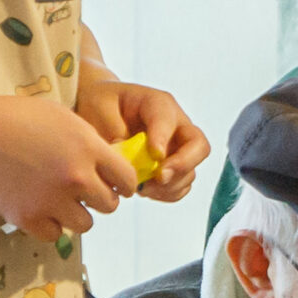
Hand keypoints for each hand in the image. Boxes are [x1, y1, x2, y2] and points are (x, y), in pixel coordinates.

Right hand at [0, 92, 135, 242]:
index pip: (128, 180)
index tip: (115, 185)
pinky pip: (55, 235)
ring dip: (76, 214)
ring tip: (60, 201)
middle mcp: (76, 177)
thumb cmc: (17, 118)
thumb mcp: (64, 118)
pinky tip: (41, 209)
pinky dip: (50, 225)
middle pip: (109, 206)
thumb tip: (109, 165)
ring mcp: (52, 200)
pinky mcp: (28, 217)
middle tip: (83, 192)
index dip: (123, 184)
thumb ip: (90, 142)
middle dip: (100, 199)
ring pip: (85, 224)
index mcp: (89, 149)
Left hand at [76, 74, 210, 201]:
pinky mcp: (172, 166)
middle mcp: (175, 125)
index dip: (164, 139)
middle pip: (199, 146)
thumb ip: (113, 132)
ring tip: (141, 187)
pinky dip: (165, 194)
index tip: (155, 155)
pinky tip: (145, 190)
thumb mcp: (98, 110)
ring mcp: (177, 147)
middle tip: (159, 177)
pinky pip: (180, 186)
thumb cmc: (101, 105)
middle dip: (182, 165)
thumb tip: (127, 159)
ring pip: (190, 171)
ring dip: (169, 185)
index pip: (168, 120)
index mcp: (157, 103)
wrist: (100, 112)